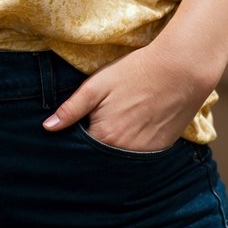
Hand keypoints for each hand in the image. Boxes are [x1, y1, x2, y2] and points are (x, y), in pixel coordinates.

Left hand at [41, 45, 206, 152]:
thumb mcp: (97, 85)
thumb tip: (47, 128)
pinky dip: (135, 146)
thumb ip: (71, 108)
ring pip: (120, 158)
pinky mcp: (161, 149)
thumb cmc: (135, 72)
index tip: (81, 127)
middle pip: (101, 156)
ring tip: (122, 122)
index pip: (81, 149)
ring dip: (116, 148)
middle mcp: (123, 151)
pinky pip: (140, 156)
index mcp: (104, 135)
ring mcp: (144, 153)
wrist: (179, 69)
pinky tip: (138, 126)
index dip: (78, 138)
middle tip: (104, 121)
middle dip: (97, 146)